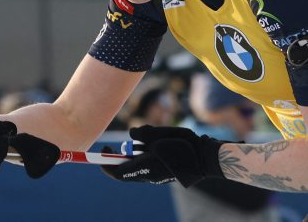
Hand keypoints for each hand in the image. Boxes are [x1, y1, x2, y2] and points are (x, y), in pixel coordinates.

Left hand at [102, 125, 226, 187]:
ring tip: (147, 139)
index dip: (105, 162)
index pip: (116, 171)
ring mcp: (154, 173)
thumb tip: (131, 134)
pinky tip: (157, 142)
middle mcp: (147, 174)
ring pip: (136, 164)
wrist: (204, 158)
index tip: (104, 150)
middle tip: (121, 144)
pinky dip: (146, 152)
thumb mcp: (161, 136)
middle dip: (121, 155)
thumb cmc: (183, 147)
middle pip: (125, 168)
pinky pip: (147, 162)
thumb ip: (144, 134)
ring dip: (135, 151)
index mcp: (144, 168)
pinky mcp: (162, 170)